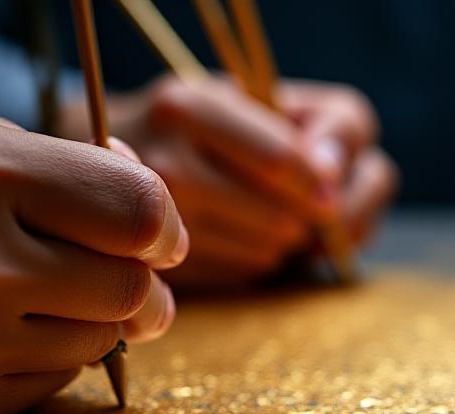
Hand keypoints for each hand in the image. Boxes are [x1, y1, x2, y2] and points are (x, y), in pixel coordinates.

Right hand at [77, 76, 395, 287]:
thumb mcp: (276, 98)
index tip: (333, 191)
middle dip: (310, 219)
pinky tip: (243, 235)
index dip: (320, 183)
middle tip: (308, 208)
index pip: (278, 160)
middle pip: (280, 218)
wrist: (119, 163)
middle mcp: (162, 166)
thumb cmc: (222, 125)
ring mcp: (154, 225)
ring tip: (269, 213)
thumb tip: (336, 181)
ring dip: (288, 241)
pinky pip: (244, 274)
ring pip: (268, 252)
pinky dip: (259, 258)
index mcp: (188, 107)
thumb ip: (333, 122)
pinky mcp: (161, 268)